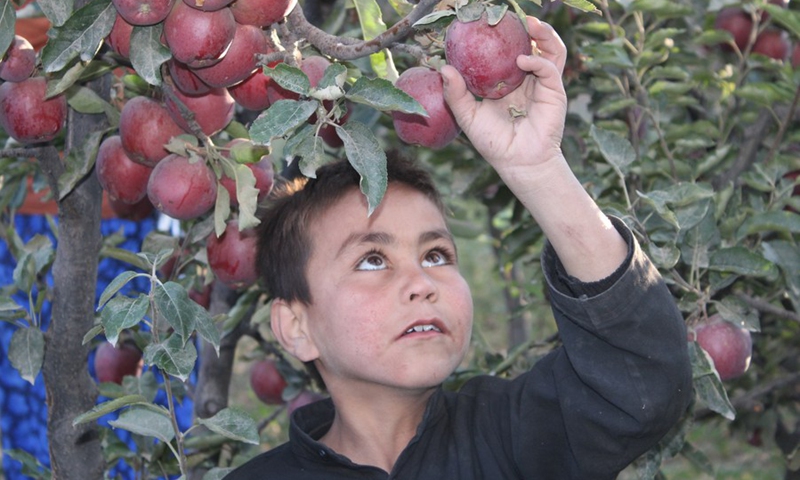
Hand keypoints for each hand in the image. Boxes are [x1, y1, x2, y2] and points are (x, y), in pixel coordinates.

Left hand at [441, 16, 567, 174]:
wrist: (517, 162)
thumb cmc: (494, 142)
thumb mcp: (469, 116)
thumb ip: (456, 94)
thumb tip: (443, 68)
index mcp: (509, 80)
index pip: (510, 50)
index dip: (505, 34)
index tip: (491, 20)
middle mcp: (528, 78)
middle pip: (534, 44)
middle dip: (529, 27)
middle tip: (516, 14)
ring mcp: (543, 84)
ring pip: (551, 50)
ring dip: (544, 34)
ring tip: (531, 23)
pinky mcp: (555, 93)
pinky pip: (550, 69)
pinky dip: (538, 61)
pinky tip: (523, 60)